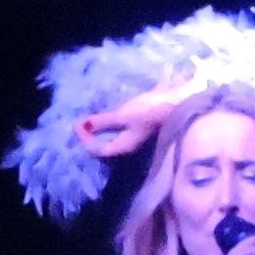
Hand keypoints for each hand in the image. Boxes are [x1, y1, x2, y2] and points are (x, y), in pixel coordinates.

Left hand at [74, 77, 202, 156]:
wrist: (179, 103)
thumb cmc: (151, 111)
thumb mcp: (124, 115)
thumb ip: (104, 121)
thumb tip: (84, 126)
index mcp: (124, 146)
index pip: (99, 150)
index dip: (85, 140)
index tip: (76, 125)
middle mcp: (130, 144)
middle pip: (106, 146)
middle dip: (92, 137)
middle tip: (80, 125)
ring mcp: (136, 135)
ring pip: (114, 136)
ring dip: (102, 129)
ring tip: (91, 120)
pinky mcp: (141, 123)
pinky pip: (122, 127)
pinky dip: (113, 123)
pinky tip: (110, 114)